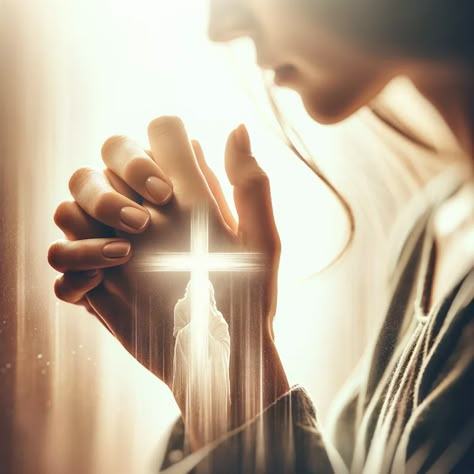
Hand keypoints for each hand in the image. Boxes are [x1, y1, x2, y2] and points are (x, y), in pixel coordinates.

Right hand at [48, 117, 288, 431]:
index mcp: (179, 196)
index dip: (146, 152)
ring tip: (122, 260)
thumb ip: (249, 184)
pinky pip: (59, 262)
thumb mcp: (260, 244)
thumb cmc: (250, 300)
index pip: (148, 139)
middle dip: (105, 190)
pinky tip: (99, 288)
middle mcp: (141, 213)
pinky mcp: (95, 284)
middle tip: (140, 225)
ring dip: (83, 229)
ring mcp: (113, 247)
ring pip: (66, 210)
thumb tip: (237, 126)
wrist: (221, 358)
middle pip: (94, 167)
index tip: (164, 192)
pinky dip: (71, 270)